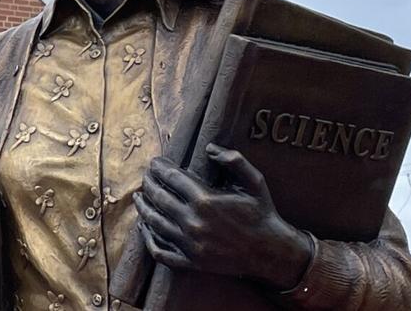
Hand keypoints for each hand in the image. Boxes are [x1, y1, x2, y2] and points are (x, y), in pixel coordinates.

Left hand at [134, 144, 312, 290]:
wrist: (271, 252)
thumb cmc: (262, 213)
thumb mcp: (255, 181)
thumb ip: (234, 160)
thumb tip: (209, 148)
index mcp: (205, 201)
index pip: (171, 178)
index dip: (159, 167)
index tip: (154, 162)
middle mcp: (193, 222)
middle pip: (158, 198)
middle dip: (148, 184)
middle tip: (146, 177)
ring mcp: (190, 244)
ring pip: (154, 223)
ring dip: (143, 208)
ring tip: (138, 197)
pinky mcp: (191, 262)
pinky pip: (160, 251)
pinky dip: (148, 239)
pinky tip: (144, 227)